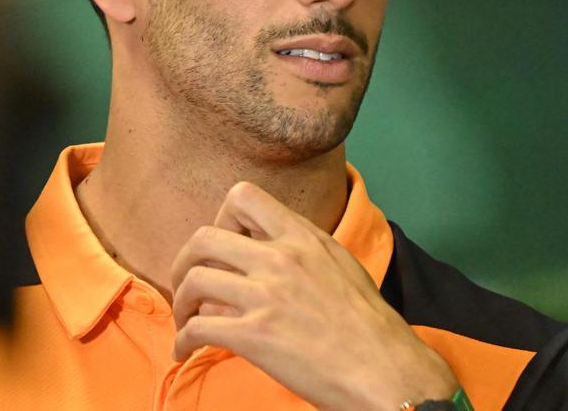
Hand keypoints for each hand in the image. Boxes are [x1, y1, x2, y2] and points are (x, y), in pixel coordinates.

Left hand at [170, 181, 457, 410]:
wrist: (387, 371)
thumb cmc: (371, 326)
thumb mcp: (341, 265)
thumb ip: (304, 250)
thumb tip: (272, 248)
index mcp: (303, 237)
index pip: (242, 197)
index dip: (221, 220)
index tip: (223, 249)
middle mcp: (280, 257)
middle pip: (203, 238)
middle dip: (184, 263)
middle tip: (187, 285)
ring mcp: (266, 295)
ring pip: (194, 280)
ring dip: (180, 303)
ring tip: (186, 320)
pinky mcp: (255, 335)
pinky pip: (198, 328)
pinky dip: (182, 340)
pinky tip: (186, 351)